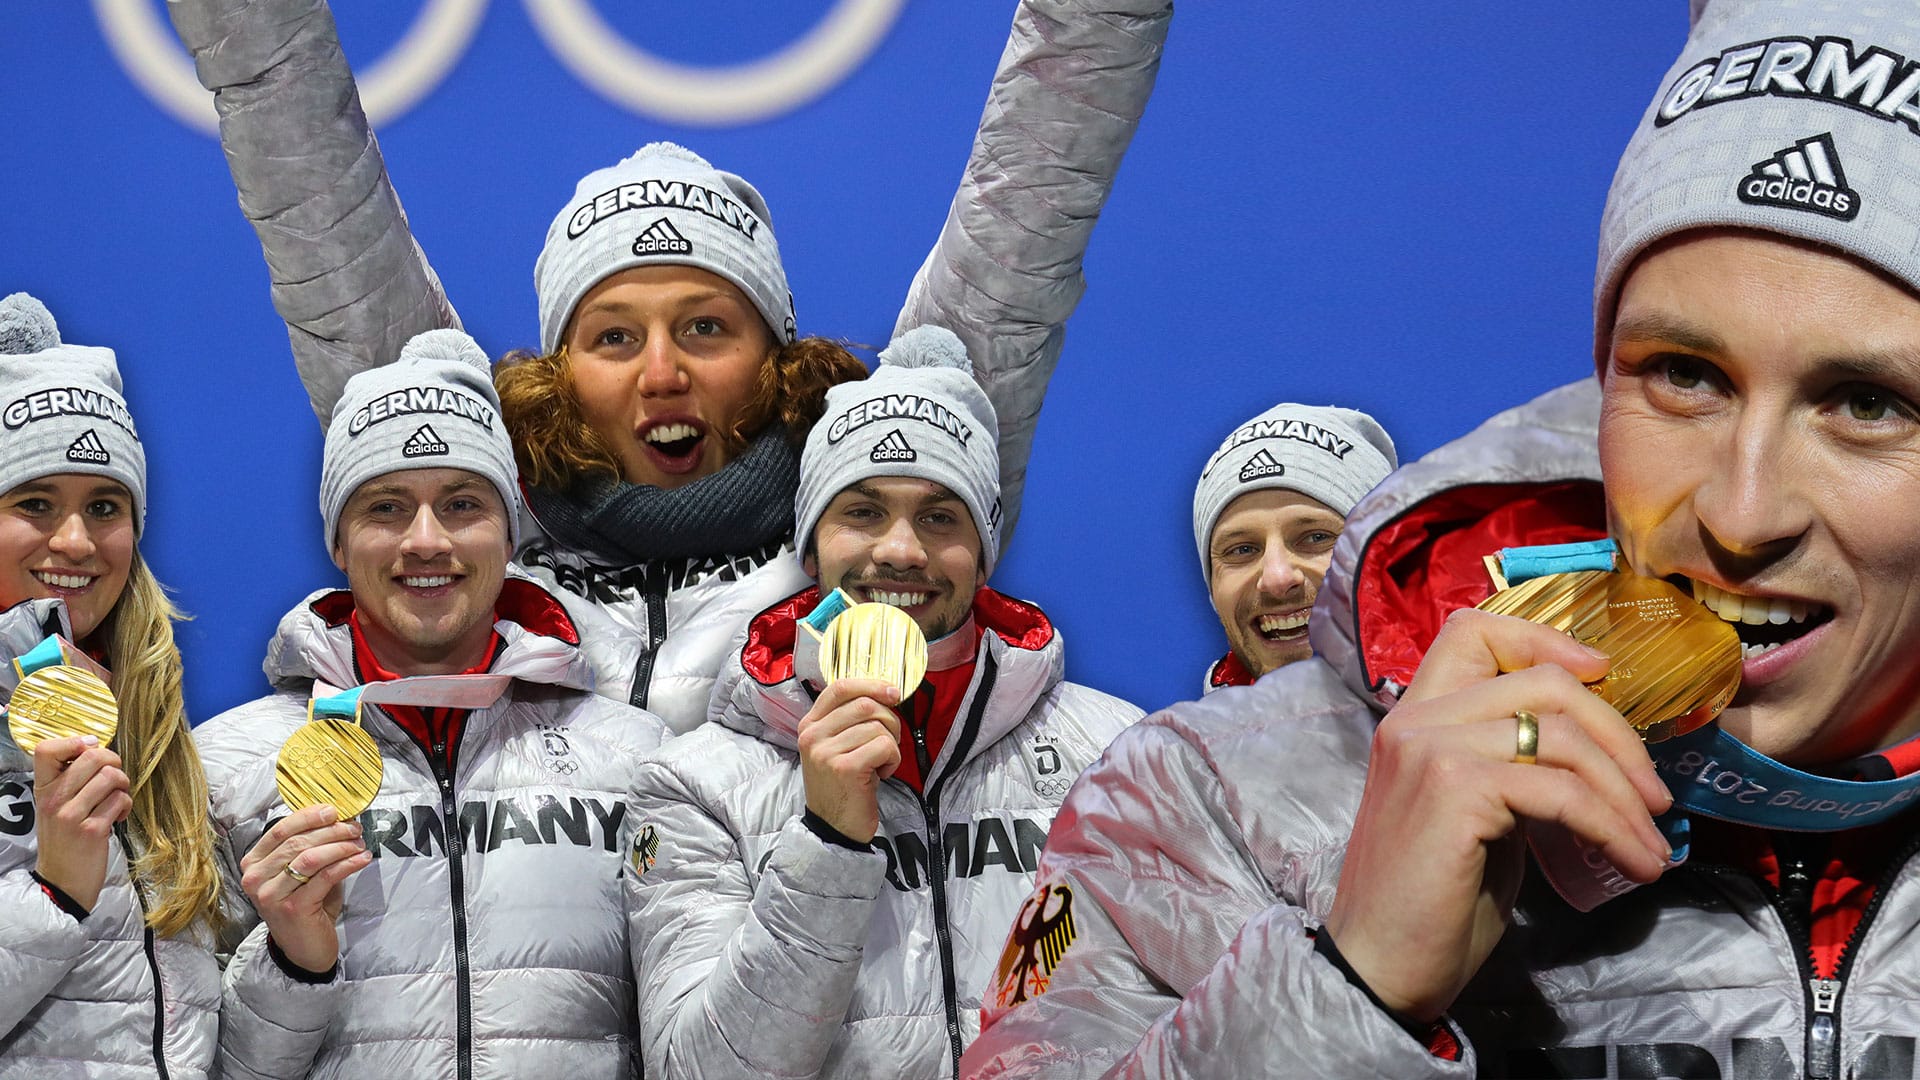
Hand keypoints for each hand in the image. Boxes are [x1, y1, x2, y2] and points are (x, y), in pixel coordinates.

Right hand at [32, 735, 131, 912]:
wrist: (62, 882)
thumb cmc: (64, 839)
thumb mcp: (55, 807)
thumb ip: (70, 780)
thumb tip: (95, 748)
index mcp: (42, 790)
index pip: (46, 749)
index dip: (74, 742)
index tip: (89, 751)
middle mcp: (54, 800)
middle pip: (92, 757)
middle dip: (114, 762)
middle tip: (114, 779)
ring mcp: (71, 815)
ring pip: (111, 777)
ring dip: (123, 785)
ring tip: (116, 799)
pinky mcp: (92, 831)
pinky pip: (120, 800)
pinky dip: (125, 805)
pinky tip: (117, 817)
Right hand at [240, 804, 369, 973]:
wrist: (304, 948)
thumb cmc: (305, 906)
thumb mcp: (302, 873)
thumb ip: (311, 847)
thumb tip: (338, 819)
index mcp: (253, 863)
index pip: (280, 829)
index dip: (309, 816)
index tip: (334, 810)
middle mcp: (256, 878)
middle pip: (297, 842)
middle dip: (331, 831)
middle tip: (354, 829)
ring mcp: (271, 895)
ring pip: (310, 857)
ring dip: (340, 846)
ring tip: (360, 844)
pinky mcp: (293, 908)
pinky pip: (325, 877)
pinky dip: (347, 863)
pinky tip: (361, 859)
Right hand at [798, 678, 902, 844]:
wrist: (834, 828)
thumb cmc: (843, 785)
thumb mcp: (837, 747)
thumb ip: (850, 719)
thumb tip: (885, 691)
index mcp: (810, 725)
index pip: (840, 687)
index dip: (871, 684)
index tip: (892, 692)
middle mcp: (813, 735)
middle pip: (866, 704)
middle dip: (889, 720)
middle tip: (888, 743)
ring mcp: (826, 752)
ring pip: (878, 726)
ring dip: (891, 745)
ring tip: (880, 763)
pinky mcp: (845, 768)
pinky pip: (885, 746)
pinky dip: (893, 760)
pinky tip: (881, 774)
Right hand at [1323, 609, 1673, 1021]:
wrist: (1380, 965)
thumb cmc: (1430, 902)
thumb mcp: (1475, 813)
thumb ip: (1510, 766)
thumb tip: (1593, 754)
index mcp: (1414, 717)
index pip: (1474, 631)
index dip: (1544, 639)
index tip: (1600, 675)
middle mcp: (1416, 719)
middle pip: (1542, 681)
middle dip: (1618, 734)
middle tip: (1653, 797)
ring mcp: (1431, 750)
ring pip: (1559, 735)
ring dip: (1625, 793)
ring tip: (1652, 843)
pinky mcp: (1454, 791)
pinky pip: (1560, 791)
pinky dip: (1612, 826)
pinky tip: (1633, 862)